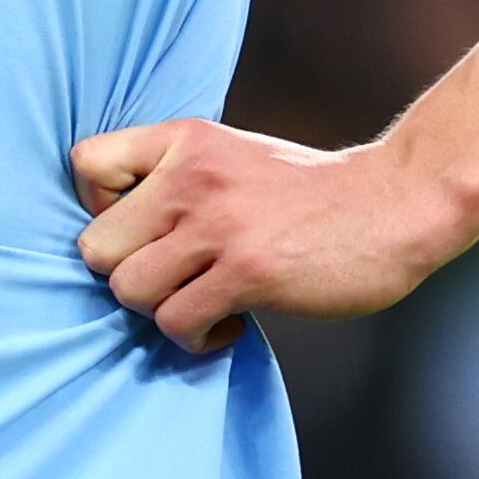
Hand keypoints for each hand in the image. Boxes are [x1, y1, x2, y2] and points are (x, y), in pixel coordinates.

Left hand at [69, 119, 476, 353]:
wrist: (393, 205)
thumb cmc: (307, 194)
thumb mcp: (230, 156)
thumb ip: (173, 178)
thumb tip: (111, 228)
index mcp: (183, 140)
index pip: (86, 164)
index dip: (99, 209)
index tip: (142, 230)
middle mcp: (190, 176)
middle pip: (96, 248)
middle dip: (129, 275)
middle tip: (175, 280)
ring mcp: (217, 225)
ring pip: (130, 291)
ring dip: (163, 312)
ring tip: (204, 303)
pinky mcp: (246, 272)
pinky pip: (177, 322)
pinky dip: (196, 337)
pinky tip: (230, 322)